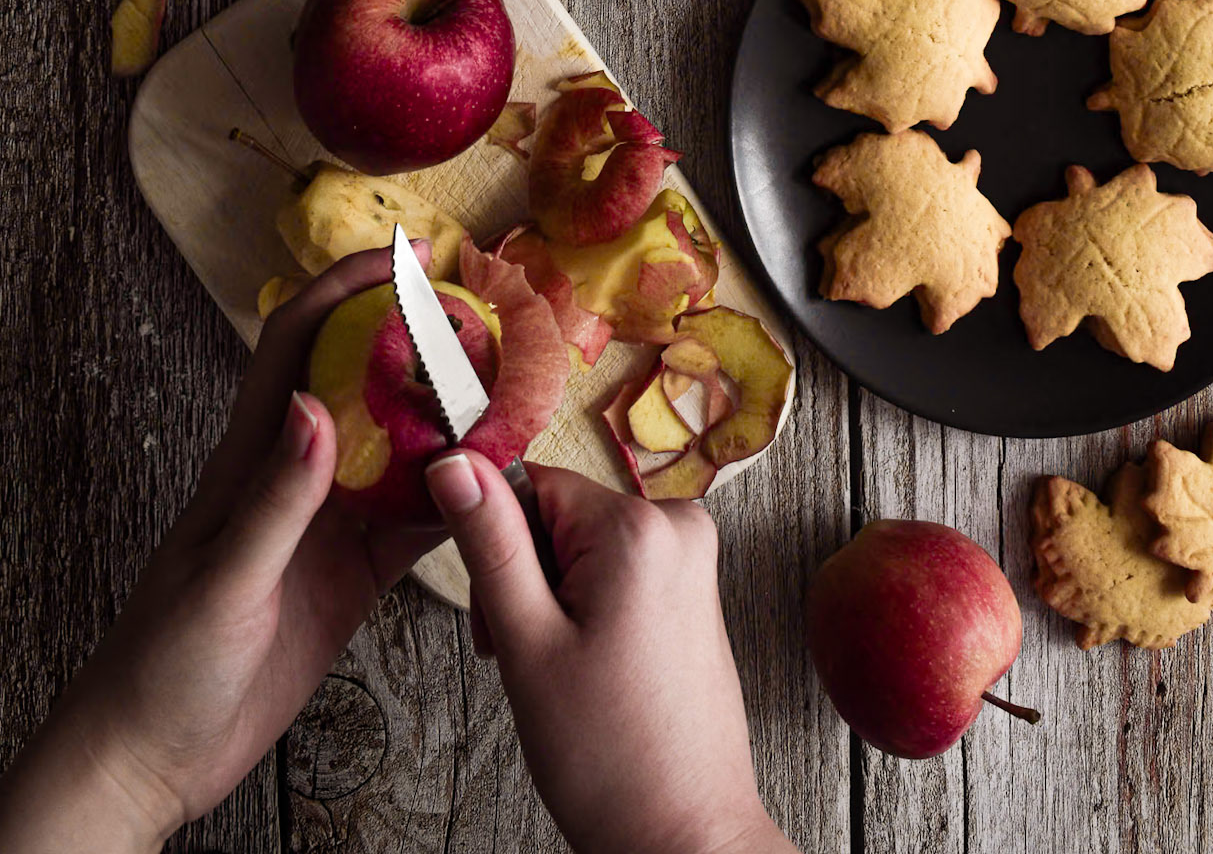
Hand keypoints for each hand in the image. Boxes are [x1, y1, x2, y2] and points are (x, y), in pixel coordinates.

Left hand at [0, 245, 443, 850]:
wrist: (156, 754)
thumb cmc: (164, 662)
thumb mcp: (223, 579)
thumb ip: (274, 498)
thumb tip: (313, 405)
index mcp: (251, 457)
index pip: (299, 341)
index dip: (347, 286)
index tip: (408, 257)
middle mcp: (297, 476)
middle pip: (365, 381)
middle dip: (418, 341)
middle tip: (485, 322)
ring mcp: (328, 524)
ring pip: (401, 450)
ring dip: (449, 423)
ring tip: (509, 400)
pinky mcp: (353, 575)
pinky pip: (415, 523)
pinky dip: (455, 503)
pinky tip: (493, 494)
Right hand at [427, 451, 795, 853]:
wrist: (683, 838)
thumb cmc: (611, 759)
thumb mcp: (528, 642)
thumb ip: (489, 541)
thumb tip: (454, 460)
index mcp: (640, 527)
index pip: (530, 485)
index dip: (499, 548)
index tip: (504, 615)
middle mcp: (680, 525)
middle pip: (558, 516)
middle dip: (527, 581)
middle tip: (530, 657)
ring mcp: (693, 559)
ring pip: (582, 546)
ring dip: (553, 601)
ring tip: (562, 672)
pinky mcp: (693, 589)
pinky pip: (615, 571)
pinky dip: (588, 612)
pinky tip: (591, 669)